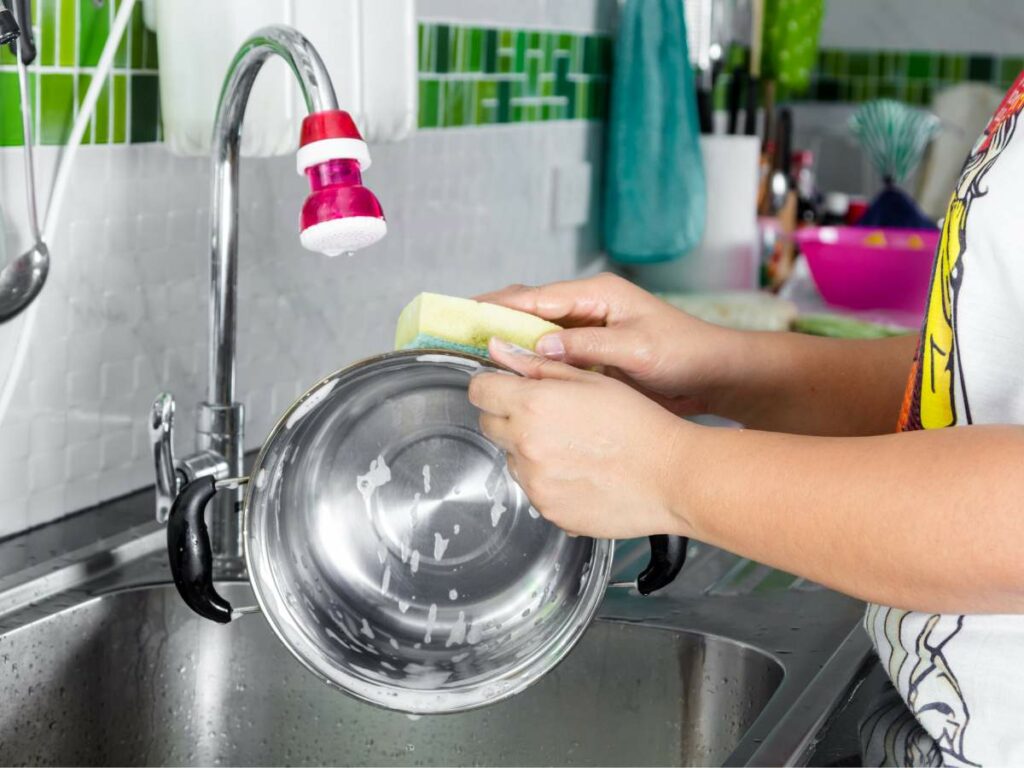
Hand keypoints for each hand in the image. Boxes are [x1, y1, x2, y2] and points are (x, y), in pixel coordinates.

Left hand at [468, 338, 691, 538]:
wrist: (671, 475)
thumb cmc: (638, 424)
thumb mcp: (589, 380)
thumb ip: (536, 366)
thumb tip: (499, 350)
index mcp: (532, 405)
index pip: (479, 390)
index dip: (492, 384)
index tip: (504, 387)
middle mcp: (525, 446)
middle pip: (489, 425)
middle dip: (509, 417)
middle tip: (548, 416)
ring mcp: (534, 483)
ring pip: (511, 460)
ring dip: (529, 451)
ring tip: (573, 447)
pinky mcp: (548, 510)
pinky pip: (533, 490)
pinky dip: (548, 481)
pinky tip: (581, 472)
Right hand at [476, 273, 739, 416]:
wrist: (716, 375)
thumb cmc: (686, 354)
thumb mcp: (637, 350)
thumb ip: (587, 348)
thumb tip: (539, 348)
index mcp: (596, 294)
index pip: (534, 297)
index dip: (496, 306)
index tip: (463, 313)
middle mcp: (588, 307)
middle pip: (528, 310)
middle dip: (494, 321)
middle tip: (457, 336)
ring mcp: (589, 331)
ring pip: (537, 334)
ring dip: (509, 344)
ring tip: (473, 358)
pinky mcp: (592, 354)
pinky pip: (552, 356)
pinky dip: (530, 364)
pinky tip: (512, 378)